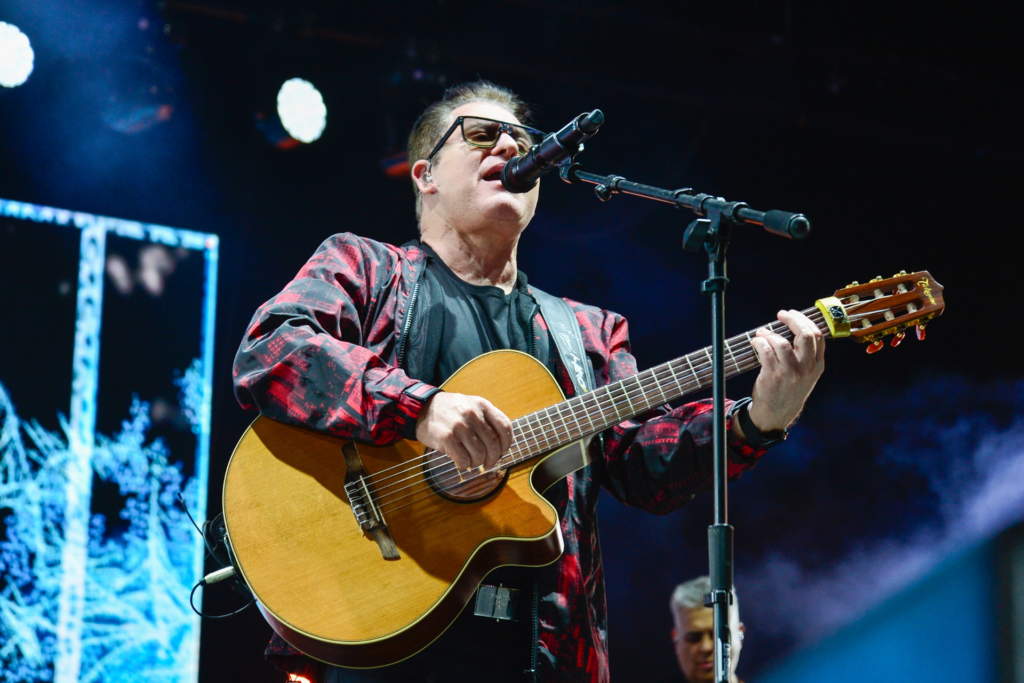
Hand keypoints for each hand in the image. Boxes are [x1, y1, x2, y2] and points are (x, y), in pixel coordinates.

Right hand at [415, 392, 512, 470]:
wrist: (422, 409)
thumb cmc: (449, 410)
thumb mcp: (471, 404)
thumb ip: (487, 418)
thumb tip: (501, 444)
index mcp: (482, 405)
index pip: (504, 427)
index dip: (506, 443)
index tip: (503, 450)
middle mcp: (473, 414)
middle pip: (493, 444)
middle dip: (493, 458)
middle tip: (488, 463)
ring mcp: (460, 426)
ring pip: (479, 454)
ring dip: (477, 462)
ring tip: (472, 461)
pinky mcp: (447, 438)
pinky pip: (463, 459)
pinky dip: (465, 465)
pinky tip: (461, 462)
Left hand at [736, 309, 824, 435]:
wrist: (777, 413)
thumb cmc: (790, 388)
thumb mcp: (806, 374)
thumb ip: (805, 354)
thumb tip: (794, 326)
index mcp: (817, 365)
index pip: (818, 336)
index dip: (805, 320)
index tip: (793, 314)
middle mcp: (806, 368)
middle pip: (804, 335)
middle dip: (793, 320)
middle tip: (781, 315)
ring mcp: (790, 372)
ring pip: (781, 342)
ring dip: (769, 333)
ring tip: (762, 333)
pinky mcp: (773, 376)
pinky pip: (766, 351)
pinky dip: (759, 342)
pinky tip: (756, 341)